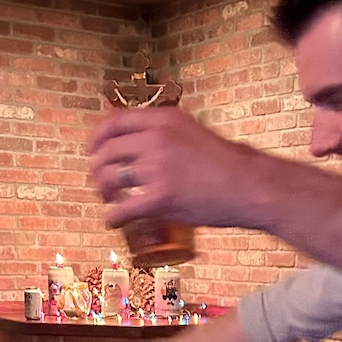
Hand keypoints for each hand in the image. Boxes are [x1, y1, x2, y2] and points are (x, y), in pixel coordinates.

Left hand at [88, 106, 258, 231]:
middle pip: (107, 152)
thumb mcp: (192, 131)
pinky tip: (113, 222)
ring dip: (103, 191)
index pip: (114, 123)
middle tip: (101, 182)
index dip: (97, 139)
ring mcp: (157, 168)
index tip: (93, 151)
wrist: (248, 185)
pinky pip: (123, 209)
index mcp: (163, 119)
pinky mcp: (160, 198)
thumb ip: (164, 133)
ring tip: (109, 200)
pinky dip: (113, 218)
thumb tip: (138, 143)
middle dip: (98, 169)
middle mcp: (156, 139)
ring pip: (110, 178)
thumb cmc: (226, 163)